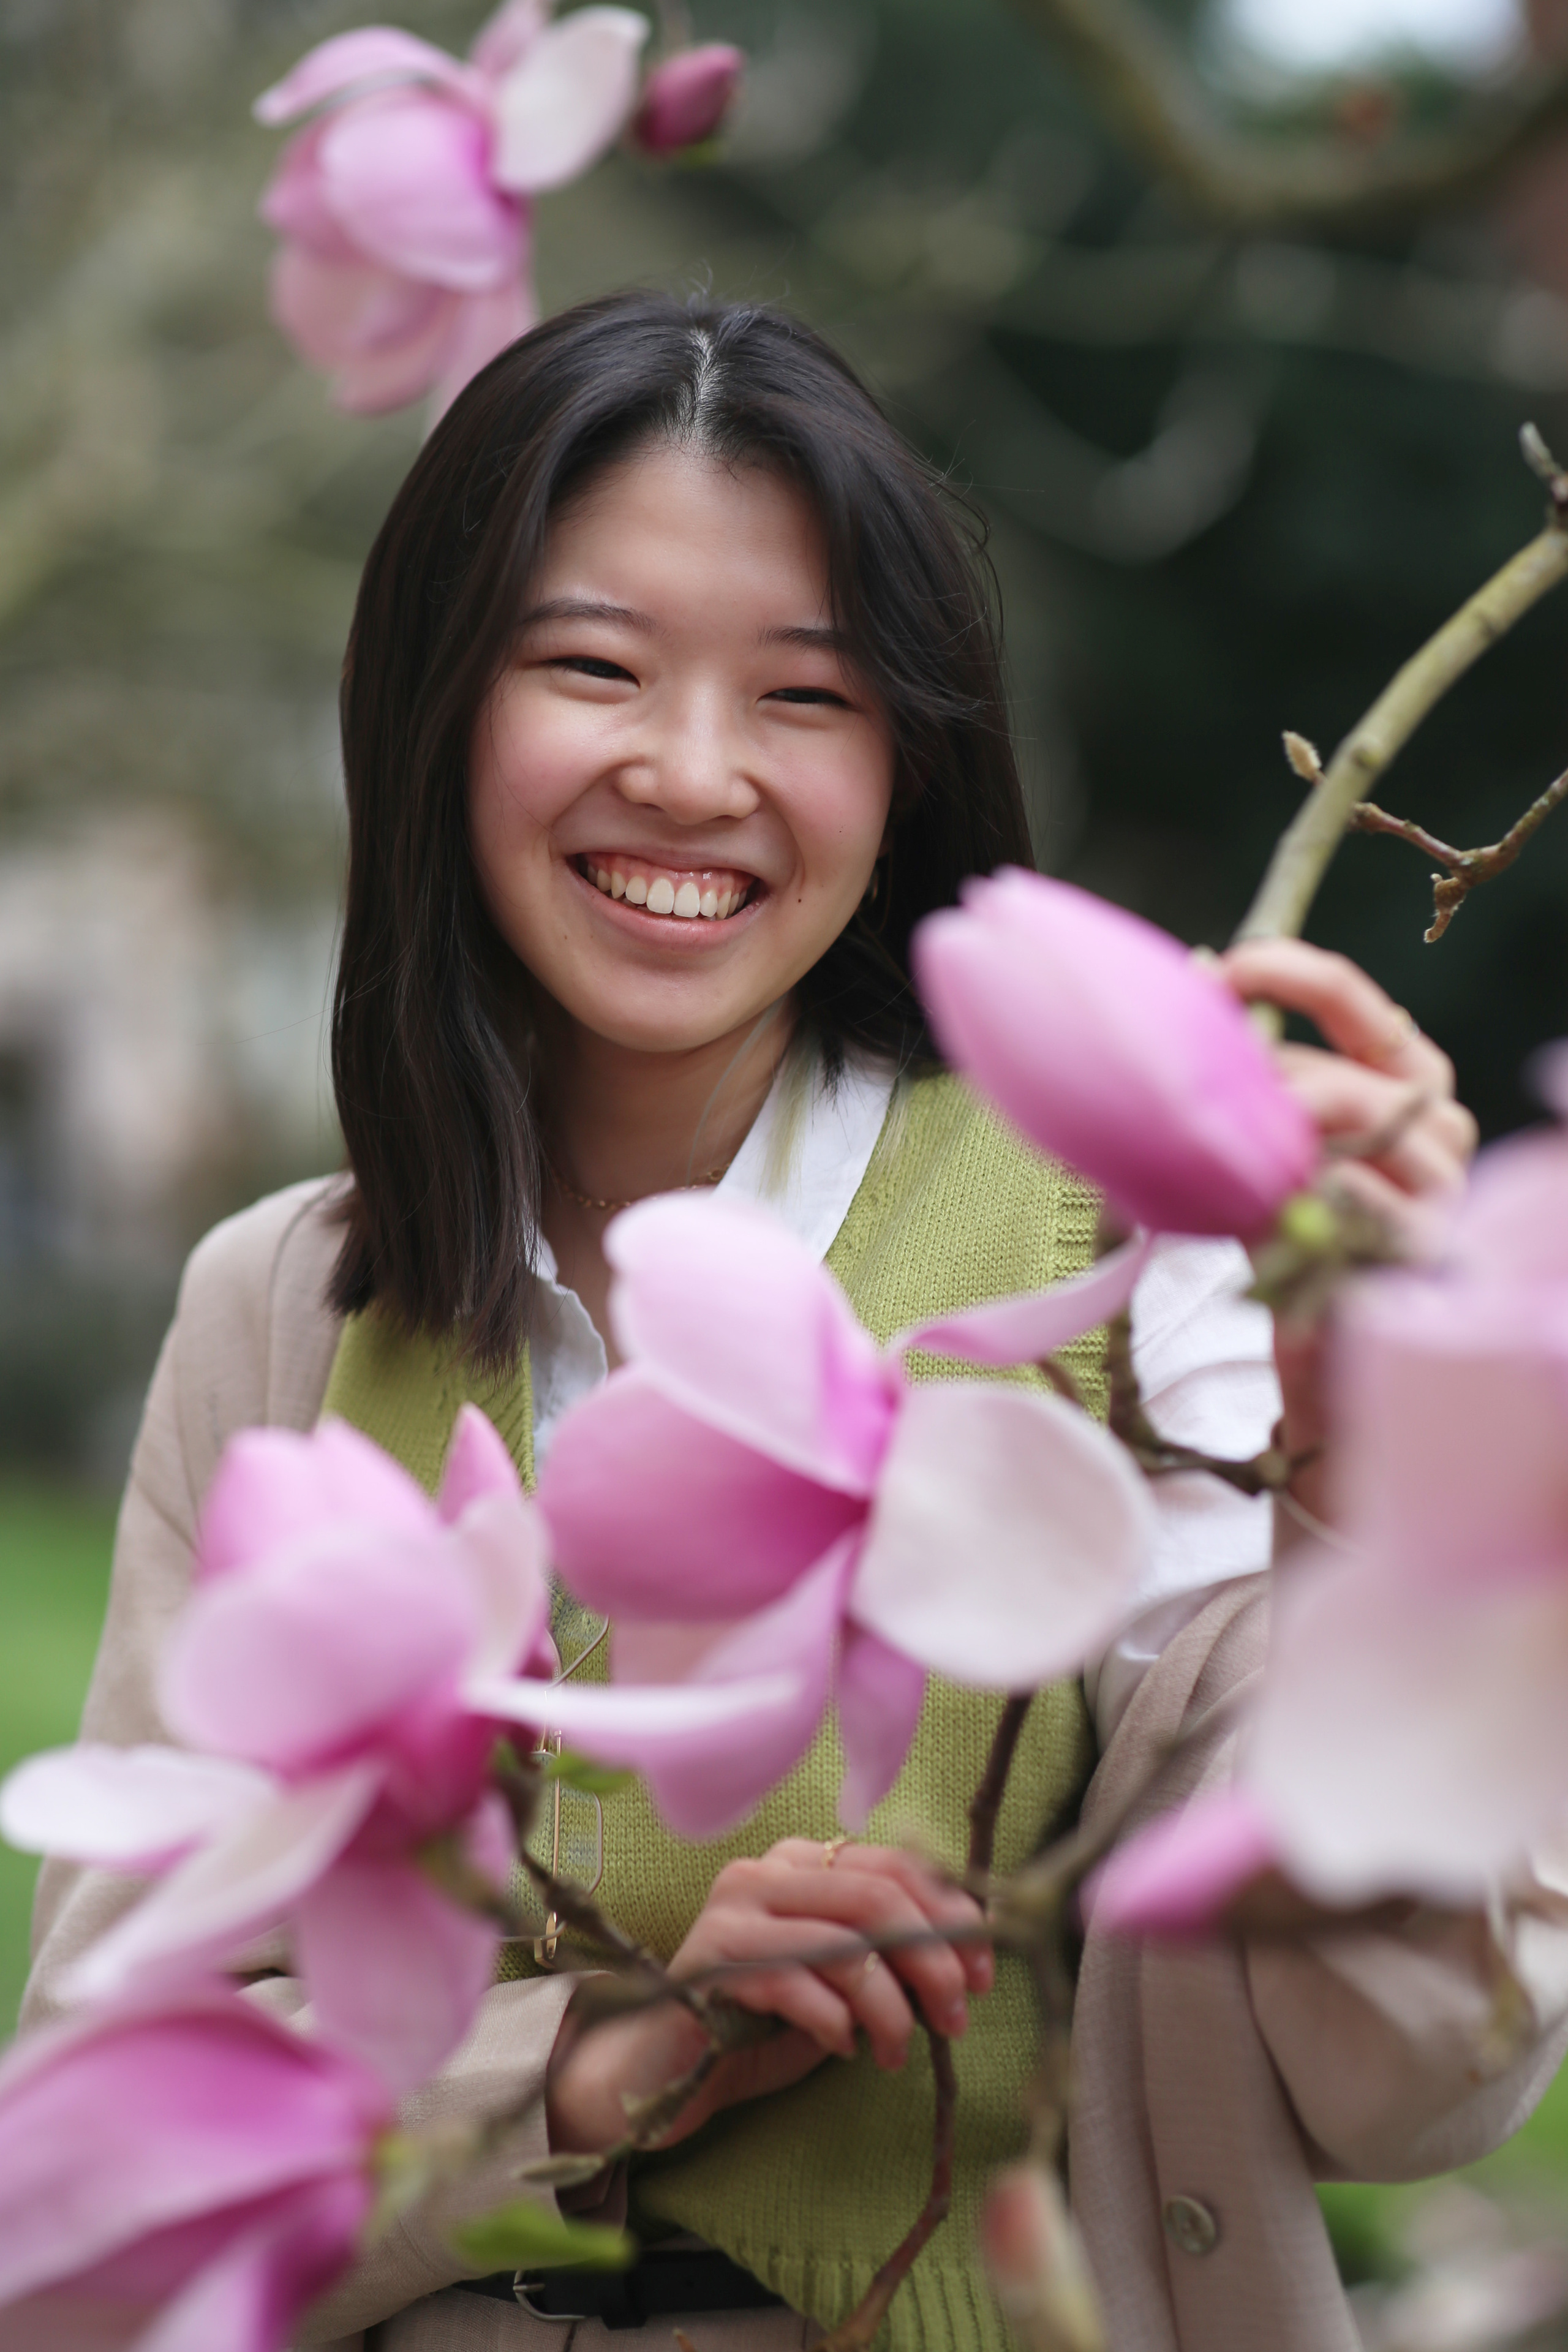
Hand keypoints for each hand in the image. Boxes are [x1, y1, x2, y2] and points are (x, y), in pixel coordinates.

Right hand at [546, 1837, 990, 2156]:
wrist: (667, 2070)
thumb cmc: (763, 2024)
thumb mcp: (837, 1981)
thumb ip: (886, 1955)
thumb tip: (969, 1959)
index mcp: (802, 1861)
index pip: (895, 1864)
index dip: (951, 1914)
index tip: (985, 1971)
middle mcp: (766, 1870)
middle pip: (878, 1895)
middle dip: (933, 1959)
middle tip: (957, 2017)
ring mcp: (736, 1910)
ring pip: (847, 1942)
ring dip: (891, 2007)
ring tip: (897, 2052)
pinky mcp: (714, 1961)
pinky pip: (800, 1984)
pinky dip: (837, 2023)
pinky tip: (842, 2049)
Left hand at [1217, 940, 1477, 1522]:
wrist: (1328, 1371)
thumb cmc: (1296, 1250)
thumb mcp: (1272, 1154)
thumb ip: (1258, 1090)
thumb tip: (1191, 1005)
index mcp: (1418, 1095)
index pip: (1368, 1012)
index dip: (1294, 977)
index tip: (1221, 967)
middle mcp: (1443, 1141)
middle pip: (1345, 1085)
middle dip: (1257, 1093)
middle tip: (1193, 1109)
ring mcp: (1442, 1203)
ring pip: (1349, 1143)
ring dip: (1270, 1151)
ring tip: (1222, 1175)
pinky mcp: (1420, 1262)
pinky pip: (1350, 1211)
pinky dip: (1290, 1205)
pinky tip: (1253, 1214)